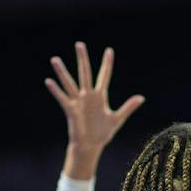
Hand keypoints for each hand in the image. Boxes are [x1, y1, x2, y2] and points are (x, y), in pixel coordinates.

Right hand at [45, 42, 144, 179]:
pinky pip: (62, 98)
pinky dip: (56, 90)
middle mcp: (88, 96)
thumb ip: (128, 107)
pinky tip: (49, 81)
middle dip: (83, 59)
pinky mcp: (71, 110)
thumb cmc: (102, 133)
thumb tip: (142, 97)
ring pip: (70, 83)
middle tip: (79, 44)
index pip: (104, 75)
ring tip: (55, 59)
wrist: (91, 146)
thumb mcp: (117, 119)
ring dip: (62, 71)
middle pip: (85, 73)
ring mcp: (78, 102)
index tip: (109, 50)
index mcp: (100, 96)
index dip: (107, 64)